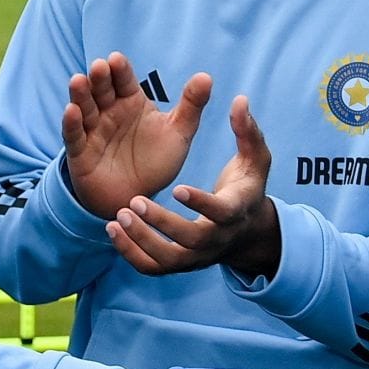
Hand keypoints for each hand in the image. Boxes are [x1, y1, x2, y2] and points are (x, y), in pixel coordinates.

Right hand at [62, 52, 210, 220]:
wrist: (137, 199)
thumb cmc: (156, 162)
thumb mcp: (178, 133)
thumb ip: (192, 106)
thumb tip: (206, 77)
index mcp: (131, 101)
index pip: (124, 80)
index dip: (119, 70)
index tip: (117, 59)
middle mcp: (109, 111)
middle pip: (102, 90)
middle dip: (100, 78)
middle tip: (99, 66)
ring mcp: (93, 130)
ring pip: (85, 108)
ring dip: (81, 95)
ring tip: (79, 81)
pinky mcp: (80, 152)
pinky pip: (74, 136)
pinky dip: (71, 123)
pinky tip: (71, 111)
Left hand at [104, 95, 278, 279]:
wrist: (245, 232)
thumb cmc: (246, 187)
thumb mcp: (255, 159)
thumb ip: (247, 131)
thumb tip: (240, 100)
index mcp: (235, 212)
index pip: (220, 212)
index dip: (200, 203)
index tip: (178, 188)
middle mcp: (215, 240)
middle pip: (189, 240)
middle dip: (161, 223)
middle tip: (135, 201)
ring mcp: (195, 257)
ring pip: (166, 260)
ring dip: (140, 241)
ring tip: (117, 216)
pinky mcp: (178, 265)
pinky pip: (152, 268)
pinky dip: (130, 253)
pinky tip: (112, 230)